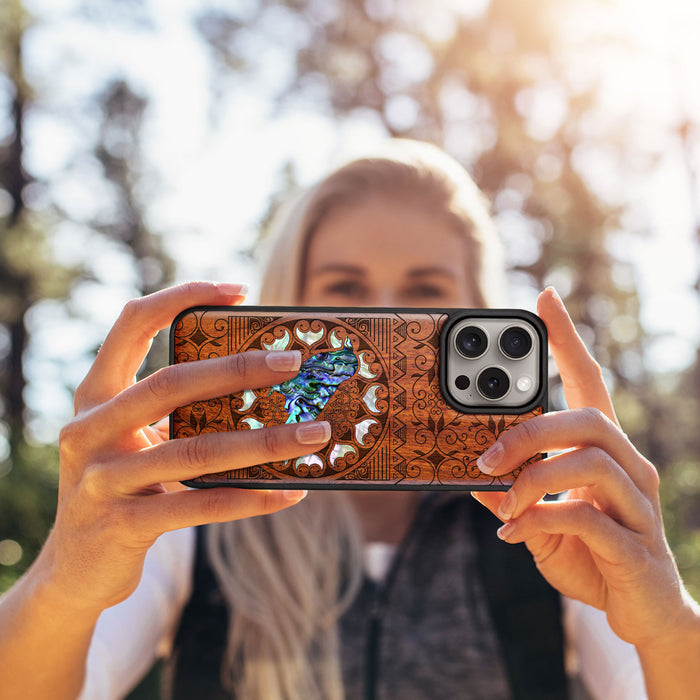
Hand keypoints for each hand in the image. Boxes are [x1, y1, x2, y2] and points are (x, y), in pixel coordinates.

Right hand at [42, 282, 330, 614]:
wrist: (75, 569)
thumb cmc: (122, 487)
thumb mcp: (135, 441)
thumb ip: (175, 412)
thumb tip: (262, 387)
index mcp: (96, 396)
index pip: (132, 324)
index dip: (182, 297)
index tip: (239, 290)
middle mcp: (90, 430)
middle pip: (171, 383)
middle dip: (239, 369)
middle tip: (295, 361)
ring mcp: (102, 479)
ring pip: (196, 451)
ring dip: (265, 442)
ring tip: (316, 434)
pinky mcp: (122, 525)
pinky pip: (201, 505)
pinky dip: (252, 498)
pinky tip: (292, 492)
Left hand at [473, 287, 695, 649]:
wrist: (642, 613)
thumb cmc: (591, 555)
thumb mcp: (540, 521)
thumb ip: (514, 496)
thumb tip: (474, 479)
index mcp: (604, 452)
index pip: (589, 382)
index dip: (568, 339)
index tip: (545, 299)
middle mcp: (629, 467)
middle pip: (588, 418)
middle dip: (530, 431)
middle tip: (485, 457)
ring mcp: (638, 505)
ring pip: (590, 461)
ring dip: (533, 478)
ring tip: (501, 500)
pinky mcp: (636, 545)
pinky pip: (587, 517)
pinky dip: (541, 519)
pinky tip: (514, 533)